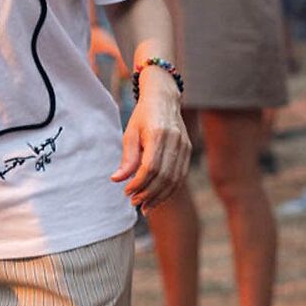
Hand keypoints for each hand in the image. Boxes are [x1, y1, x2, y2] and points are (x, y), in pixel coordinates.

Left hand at [111, 76, 190, 214]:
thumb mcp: (130, 134)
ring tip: (145, 206)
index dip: (138, 183)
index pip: (150, 167)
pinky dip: (169, 190)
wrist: (164, 99)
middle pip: (164, 176)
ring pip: (174, 179)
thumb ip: (127, 158)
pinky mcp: (188, 151)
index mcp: (159, 134)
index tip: (126, 192)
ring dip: (159, 196)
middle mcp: (175, 141)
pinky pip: (180, 176)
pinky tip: (157, 198)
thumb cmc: (143, 116)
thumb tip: (116, 180)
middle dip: (148, 193)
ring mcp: (185, 146)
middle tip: (134, 202)